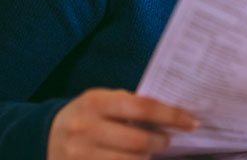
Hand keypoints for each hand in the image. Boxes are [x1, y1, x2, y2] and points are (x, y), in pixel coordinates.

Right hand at [48, 88, 197, 159]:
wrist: (47, 135)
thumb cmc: (87, 114)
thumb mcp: (103, 100)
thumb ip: (131, 104)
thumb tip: (172, 114)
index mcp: (96, 103)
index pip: (143, 108)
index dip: (172, 116)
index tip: (191, 122)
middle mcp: (86, 128)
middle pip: (139, 141)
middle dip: (161, 141)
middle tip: (165, 139)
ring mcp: (81, 154)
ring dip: (147, 156)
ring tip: (147, 149)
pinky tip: (134, 158)